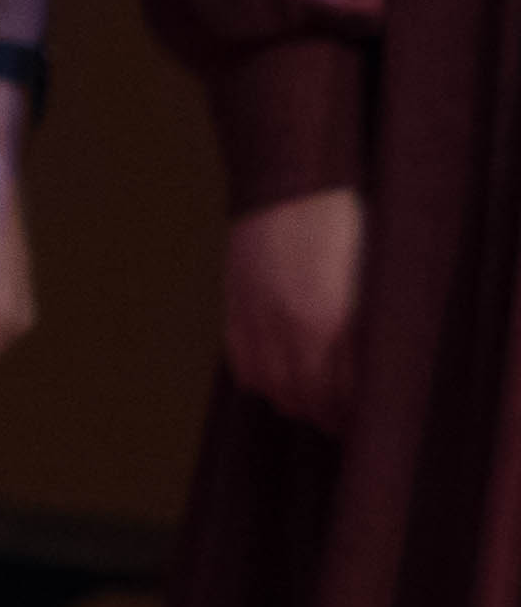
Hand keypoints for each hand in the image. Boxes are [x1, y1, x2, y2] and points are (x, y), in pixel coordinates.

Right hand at [219, 185, 366, 431]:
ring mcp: (257, 319)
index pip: (344, 394)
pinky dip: (262, 381)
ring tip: (315, 403)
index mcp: (332, 321)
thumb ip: (368, 332)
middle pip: (307, 399)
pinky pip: (244, 366)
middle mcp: (290, 327)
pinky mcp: (235, 308)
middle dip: (330, 416)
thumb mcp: (372, 280)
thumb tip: (371, 377)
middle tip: (347, 421)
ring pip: (273, 389)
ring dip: (295, 402)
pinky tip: (279, 377)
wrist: (291, 185)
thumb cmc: (347, 228)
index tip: (372, 421)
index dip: (358, 414)